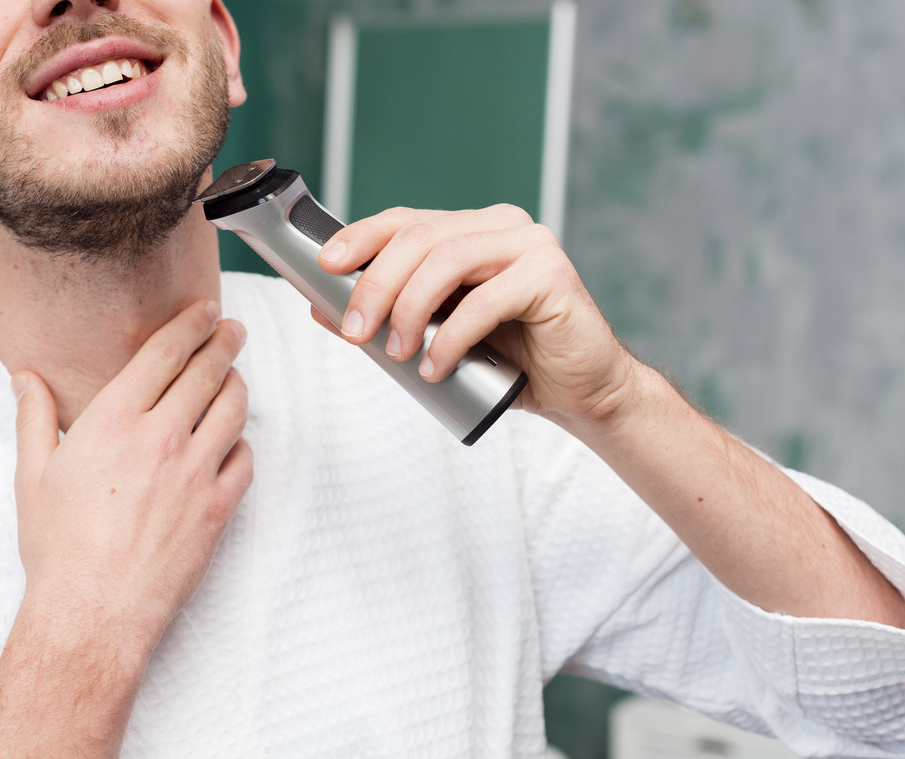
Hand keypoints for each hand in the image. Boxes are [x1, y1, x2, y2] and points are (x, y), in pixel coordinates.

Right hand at [9, 301, 252, 654]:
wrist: (93, 610)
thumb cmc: (59, 548)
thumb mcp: (32, 476)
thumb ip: (33, 419)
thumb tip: (25, 380)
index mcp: (114, 420)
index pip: (164, 353)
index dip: (191, 325)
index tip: (206, 312)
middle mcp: (161, 437)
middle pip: (207, 372)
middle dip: (224, 343)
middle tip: (232, 331)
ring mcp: (196, 472)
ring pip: (234, 410)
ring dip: (237, 386)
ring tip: (234, 379)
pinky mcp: (218, 508)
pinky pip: (245, 460)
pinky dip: (242, 444)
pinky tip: (233, 442)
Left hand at [317, 205, 639, 432]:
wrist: (581, 392)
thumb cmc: (513, 363)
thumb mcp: (437, 338)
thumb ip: (388, 318)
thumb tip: (322, 307)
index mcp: (472, 230)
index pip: (405, 221)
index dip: (360, 237)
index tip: (325, 266)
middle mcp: (501, 226)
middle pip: (419, 239)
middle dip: (376, 285)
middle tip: (357, 332)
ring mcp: (530, 245)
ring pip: (447, 260)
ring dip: (409, 309)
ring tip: (396, 353)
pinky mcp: (551, 275)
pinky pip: (485, 300)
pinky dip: (451, 337)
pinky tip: (437, 367)